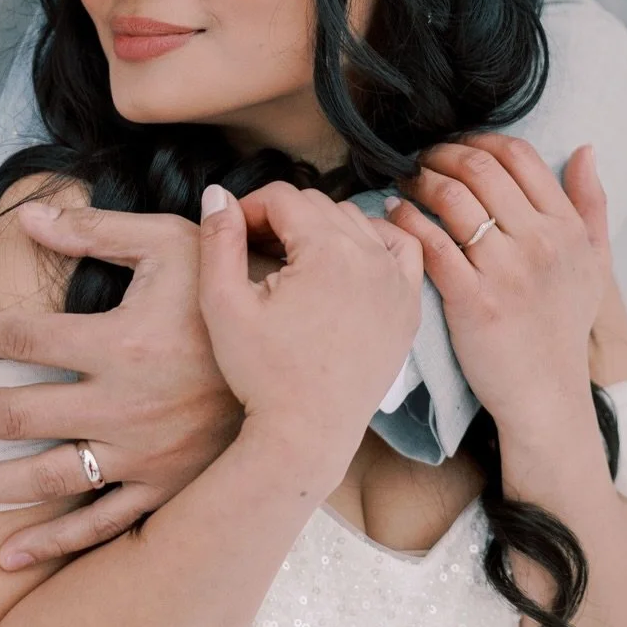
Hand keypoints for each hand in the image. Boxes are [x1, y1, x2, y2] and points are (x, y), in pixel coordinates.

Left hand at [0, 202, 240, 568]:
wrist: (306, 369)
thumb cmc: (235, 296)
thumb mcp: (171, 245)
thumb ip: (98, 230)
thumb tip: (30, 217)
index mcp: (118, 343)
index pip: (25, 338)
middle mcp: (122, 405)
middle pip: (15, 412)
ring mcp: (143, 455)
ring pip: (44, 477)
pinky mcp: (165, 491)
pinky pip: (98, 526)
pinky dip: (50, 543)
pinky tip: (4, 553)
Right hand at [196, 182, 421, 494]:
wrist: (307, 433)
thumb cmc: (263, 374)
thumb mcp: (224, 304)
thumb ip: (219, 240)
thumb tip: (218, 194)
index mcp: (327, 251)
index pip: (283, 197)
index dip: (248, 208)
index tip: (231, 235)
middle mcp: (371, 258)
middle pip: (319, 204)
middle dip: (282, 217)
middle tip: (254, 250)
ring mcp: (397, 282)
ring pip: (356, 222)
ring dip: (322, 228)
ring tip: (292, 260)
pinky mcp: (408, 306)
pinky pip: (400, 248)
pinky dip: (374, 242)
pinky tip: (349, 256)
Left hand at [385, 135, 609, 429]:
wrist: (546, 392)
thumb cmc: (562, 324)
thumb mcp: (595, 262)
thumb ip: (592, 203)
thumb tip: (584, 149)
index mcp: (566, 228)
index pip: (520, 156)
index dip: (481, 139)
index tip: (458, 145)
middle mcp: (539, 243)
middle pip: (481, 168)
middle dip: (442, 153)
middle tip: (422, 157)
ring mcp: (505, 271)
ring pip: (453, 198)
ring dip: (421, 180)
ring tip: (407, 182)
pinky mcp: (471, 300)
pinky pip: (432, 243)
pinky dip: (407, 219)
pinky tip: (396, 212)